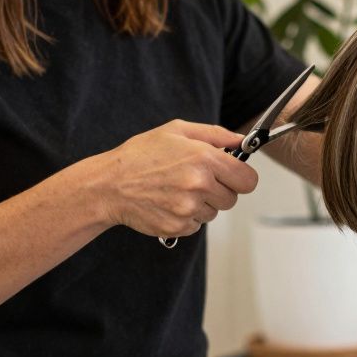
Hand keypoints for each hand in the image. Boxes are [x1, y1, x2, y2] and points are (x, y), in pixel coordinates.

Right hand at [97, 120, 257, 238]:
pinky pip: (197, 225)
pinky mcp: (179, 226)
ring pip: (214, 212)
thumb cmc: (140, 155)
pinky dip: (187, 217)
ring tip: (177, 190)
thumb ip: (215, 134)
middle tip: (195, 180)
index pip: (248, 180)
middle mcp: (200, 184)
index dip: (240, 177)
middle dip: (219, 190)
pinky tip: (169, 202)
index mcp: (204, 158)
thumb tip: (242, 140)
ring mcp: (189, 208)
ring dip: (202, 204)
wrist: (109, 185)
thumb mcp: (177, 131)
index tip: (231, 175)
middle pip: (232, 198)